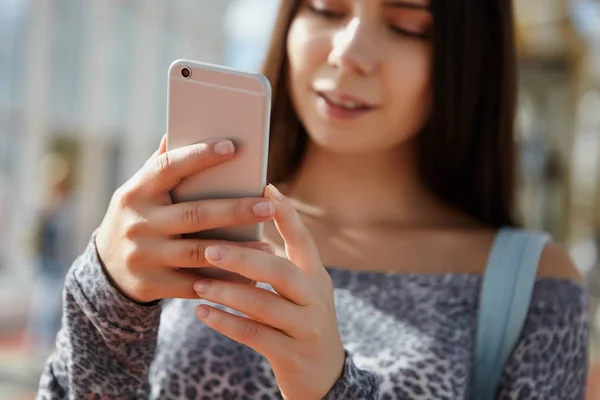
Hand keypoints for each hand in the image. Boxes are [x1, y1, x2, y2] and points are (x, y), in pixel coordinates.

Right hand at [95, 135, 275, 303]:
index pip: (168, 167)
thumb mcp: (138, 191)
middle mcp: (139, 223)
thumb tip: (178, 128)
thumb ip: (160, 165)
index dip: (199, 156)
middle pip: (194, 215)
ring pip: (199, 253)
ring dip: (238, 252)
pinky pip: (196, 284)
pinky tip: (251, 277)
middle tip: (268, 206)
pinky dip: (225, 282)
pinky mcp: (153, 284)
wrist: (106, 270)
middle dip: (234, 211)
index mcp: (136, 191)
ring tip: (270, 248)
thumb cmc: (137, 218)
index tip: (232, 147)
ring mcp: (145, 256)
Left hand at [192, 184, 345, 399]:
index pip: (303, 240)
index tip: (265, 187)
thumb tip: (245, 231)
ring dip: (227, 291)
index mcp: (316, 277)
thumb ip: (281, 264)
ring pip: (263, 303)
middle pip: (280, 270)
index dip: (286, 214)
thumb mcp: (303, 292)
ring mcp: (306, 328)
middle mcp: (315, 298)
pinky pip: (253, 335)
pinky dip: (225, 321)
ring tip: (199, 282)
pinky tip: (202, 311)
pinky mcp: (291, 354)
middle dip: (243, 258)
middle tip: (209, 247)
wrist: (324, 376)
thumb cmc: (302, 322)